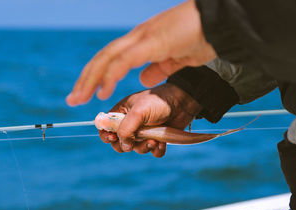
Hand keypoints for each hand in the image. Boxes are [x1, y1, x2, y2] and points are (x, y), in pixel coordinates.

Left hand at [67, 0, 215, 105]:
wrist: (221, 22)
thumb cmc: (203, 38)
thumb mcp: (177, 60)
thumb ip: (159, 68)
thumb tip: (143, 80)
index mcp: (142, 42)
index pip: (111, 58)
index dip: (97, 75)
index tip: (87, 93)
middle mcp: (137, 37)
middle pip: (103, 58)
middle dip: (86, 80)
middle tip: (73, 100)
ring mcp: (143, 37)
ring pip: (107, 59)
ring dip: (90, 80)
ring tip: (78, 99)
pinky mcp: (152, 41)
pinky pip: (124, 61)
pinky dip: (109, 76)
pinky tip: (101, 92)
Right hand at [99, 83, 201, 156]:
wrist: (183, 101)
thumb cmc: (158, 101)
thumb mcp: (138, 112)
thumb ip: (126, 129)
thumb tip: (123, 146)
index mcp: (121, 113)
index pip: (105, 127)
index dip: (106, 135)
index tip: (112, 138)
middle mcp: (130, 123)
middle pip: (119, 143)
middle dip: (126, 145)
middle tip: (133, 143)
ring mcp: (143, 132)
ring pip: (136, 149)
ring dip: (143, 148)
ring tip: (154, 140)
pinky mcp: (157, 138)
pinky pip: (152, 151)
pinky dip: (156, 150)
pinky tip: (162, 143)